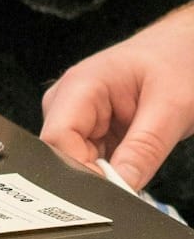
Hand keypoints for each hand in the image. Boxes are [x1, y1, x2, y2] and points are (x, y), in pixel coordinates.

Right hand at [42, 13, 193, 188]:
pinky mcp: (92, 127)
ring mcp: (79, 114)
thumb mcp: (172, 107)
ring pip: (76, 160)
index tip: (113, 192)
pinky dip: (112, 170)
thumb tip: (122, 186)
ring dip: (105, 174)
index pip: (58, 138)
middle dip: (93, 176)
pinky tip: (131, 165)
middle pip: (62, 153)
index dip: (80, 171)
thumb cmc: (178, 61)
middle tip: (131, 189)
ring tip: (137, 168)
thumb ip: (146, 148)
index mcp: (81, 85)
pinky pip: (92, 159)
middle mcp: (70, 99)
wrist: (184, 47)